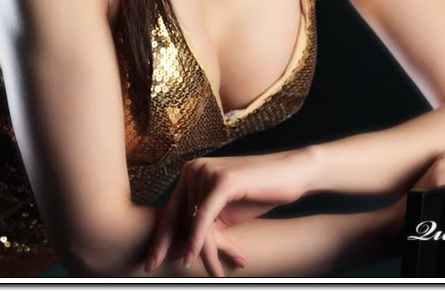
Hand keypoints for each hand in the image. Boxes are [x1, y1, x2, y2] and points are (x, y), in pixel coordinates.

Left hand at [143, 150, 309, 274]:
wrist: (293, 173)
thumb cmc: (260, 192)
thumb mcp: (226, 212)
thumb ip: (203, 224)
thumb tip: (180, 248)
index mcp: (192, 173)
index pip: (172, 210)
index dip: (159, 237)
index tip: (150, 259)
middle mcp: (194, 169)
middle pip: (179, 218)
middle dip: (170, 245)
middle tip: (150, 267)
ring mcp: (206, 172)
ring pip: (194, 223)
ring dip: (201, 252)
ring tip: (211, 275)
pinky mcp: (222, 180)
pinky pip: (204, 217)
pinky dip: (197, 239)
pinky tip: (191, 256)